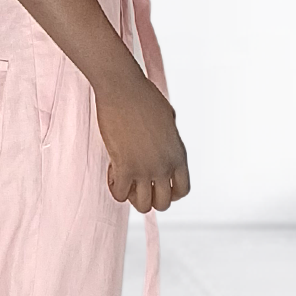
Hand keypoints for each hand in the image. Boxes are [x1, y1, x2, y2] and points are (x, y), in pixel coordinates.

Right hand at [94, 69, 189, 212]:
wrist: (124, 89)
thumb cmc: (144, 97)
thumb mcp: (168, 119)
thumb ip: (169, 138)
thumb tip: (164, 142)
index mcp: (178, 154)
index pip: (182, 190)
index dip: (171, 194)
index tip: (159, 187)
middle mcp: (164, 166)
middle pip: (162, 203)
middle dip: (150, 198)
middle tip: (138, 186)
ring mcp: (145, 168)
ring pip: (142, 206)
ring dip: (132, 197)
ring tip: (125, 181)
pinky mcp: (124, 166)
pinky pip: (120, 194)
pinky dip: (115, 188)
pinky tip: (112, 173)